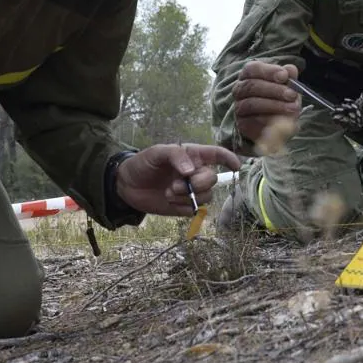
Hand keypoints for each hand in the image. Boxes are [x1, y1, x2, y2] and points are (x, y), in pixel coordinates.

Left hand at [114, 144, 240, 216]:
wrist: (126, 185)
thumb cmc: (143, 163)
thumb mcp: (156, 153)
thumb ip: (175, 156)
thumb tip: (191, 171)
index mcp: (192, 155)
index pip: (217, 154)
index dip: (229, 159)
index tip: (236, 166)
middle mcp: (195, 173)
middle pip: (212, 179)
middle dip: (198, 184)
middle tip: (177, 184)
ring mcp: (191, 191)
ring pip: (206, 196)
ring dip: (187, 196)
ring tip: (169, 192)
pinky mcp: (184, 206)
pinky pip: (194, 210)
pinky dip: (182, 207)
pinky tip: (169, 202)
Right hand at [231, 61, 300, 141]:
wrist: (280, 125)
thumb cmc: (281, 99)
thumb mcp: (288, 87)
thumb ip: (289, 77)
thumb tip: (291, 69)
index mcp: (249, 74)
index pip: (253, 68)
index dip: (268, 71)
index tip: (284, 76)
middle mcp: (240, 89)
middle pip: (251, 86)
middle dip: (274, 90)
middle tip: (292, 94)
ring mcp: (239, 107)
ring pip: (251, 103)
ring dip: (274, 105)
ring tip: (292, 108)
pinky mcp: (242, 124)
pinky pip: (253, 121)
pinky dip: (269, 120)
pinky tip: (282, 120)